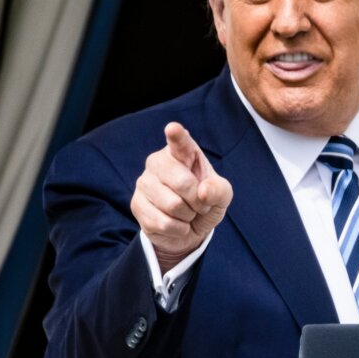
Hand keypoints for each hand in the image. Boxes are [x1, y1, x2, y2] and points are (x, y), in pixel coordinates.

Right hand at [132, 122, 233, 272]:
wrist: (188, 229)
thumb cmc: (205, 202)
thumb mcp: (222, 195)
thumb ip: (219, 190)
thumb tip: (203, 192)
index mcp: (181, 152)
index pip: (179, 142)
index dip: (176, 135)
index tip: (173, 128)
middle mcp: (157, 162)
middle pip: (183, 183)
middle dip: (198, 200)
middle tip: (200, 204)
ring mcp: (144, 183)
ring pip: (173, 205)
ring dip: (188, 216)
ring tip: (187, 212)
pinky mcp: (136, 205)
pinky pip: (164, 223)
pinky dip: (178, 229)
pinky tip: (176, 223)